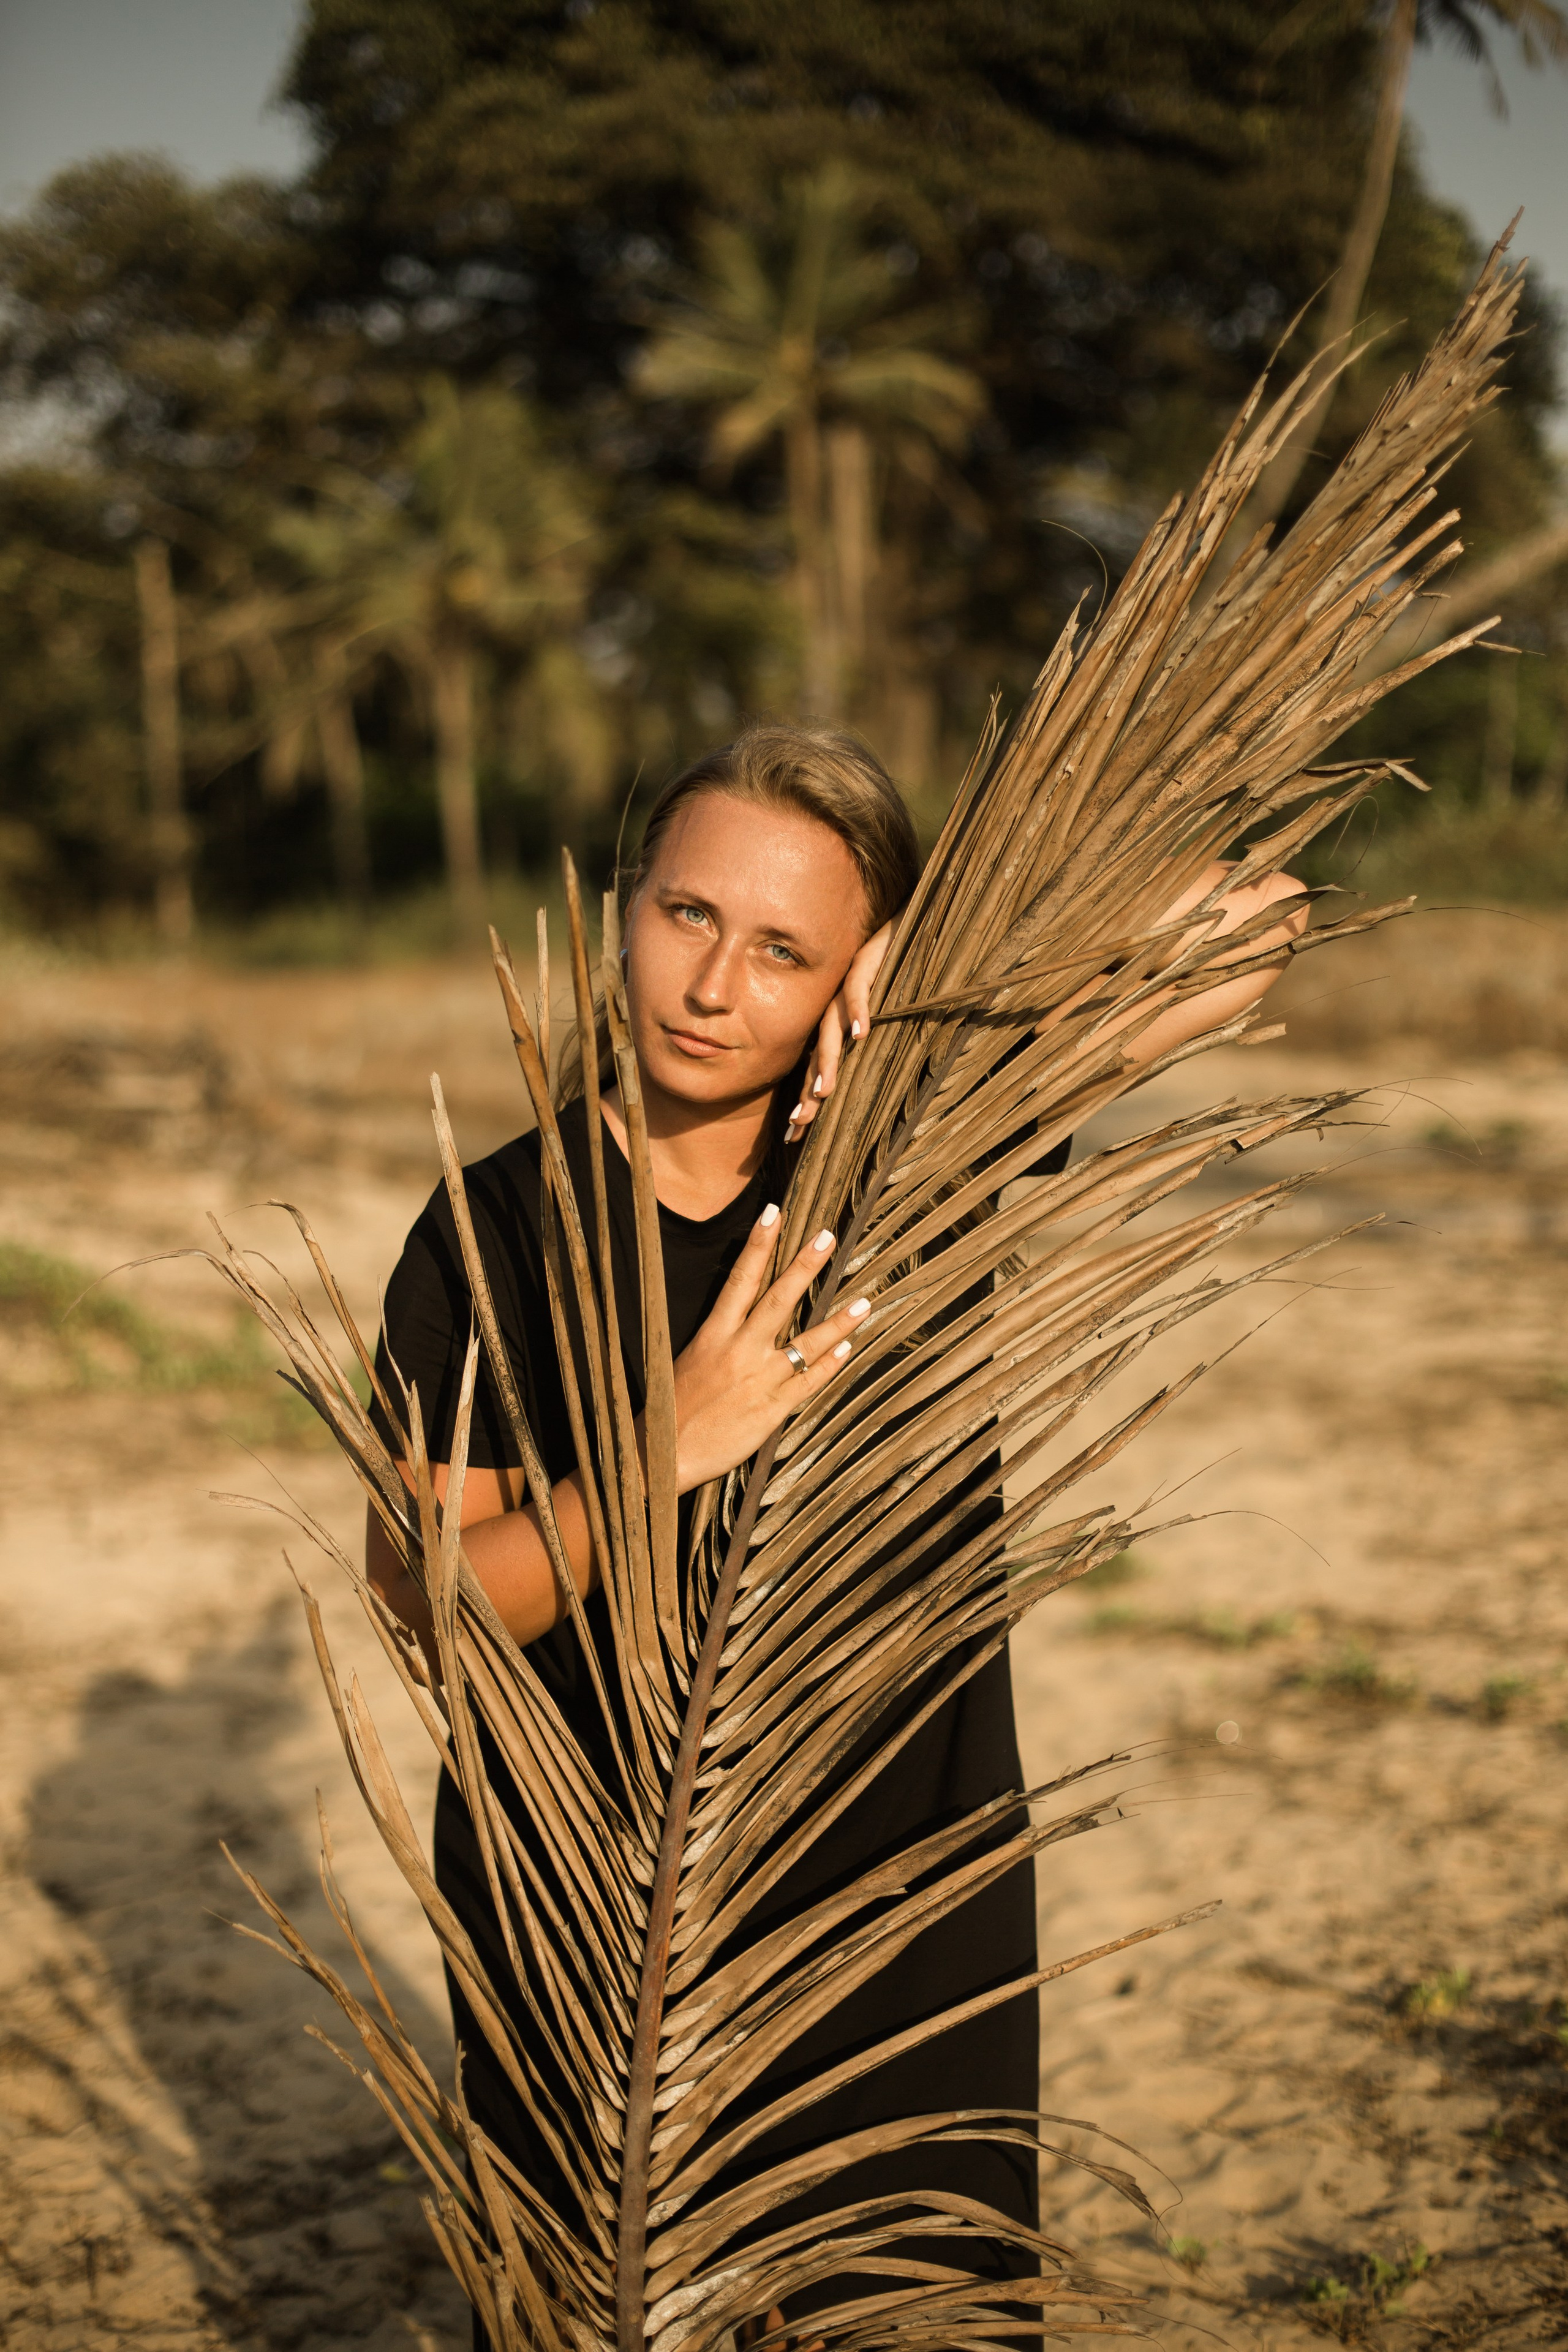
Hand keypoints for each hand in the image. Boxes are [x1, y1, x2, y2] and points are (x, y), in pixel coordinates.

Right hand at [670, 1207, 870, 1492]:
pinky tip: (848, 1348)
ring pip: (805, 1344)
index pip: (739, 1279)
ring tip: (865, 1301)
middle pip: (777, 1300)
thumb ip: (718, 1339)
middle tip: (827, 1236)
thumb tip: (741, 1317)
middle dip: (803, 1266)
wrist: (660, 1456)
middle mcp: (738, 1351)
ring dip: (838, 1322)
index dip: (757, 1244)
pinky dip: (830, 1366)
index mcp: (712, 1335)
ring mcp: (758, 1380)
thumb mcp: (686, 1362)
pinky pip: (808, 1384)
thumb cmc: (670, 1409)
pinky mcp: (771, 1411)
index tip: (773, 1212)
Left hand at [785, 919, 892, 1145]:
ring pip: (830, 1027)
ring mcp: (844, 985)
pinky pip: (857, 989)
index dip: (806, 1100)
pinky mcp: (862, 961)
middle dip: (808, 1092)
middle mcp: (833, 1007)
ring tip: (824, 1090)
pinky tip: (861, 1034)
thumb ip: (871, 1040)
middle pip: (816, 1054)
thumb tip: (875, 1084)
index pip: (817, 1065)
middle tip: (798, 1124)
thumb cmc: (894, 968)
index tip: (795, 1135)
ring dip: (829, 1060)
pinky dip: (859, 1011)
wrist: (900, 919)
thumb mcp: (880, 1011)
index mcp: (834, 1022)